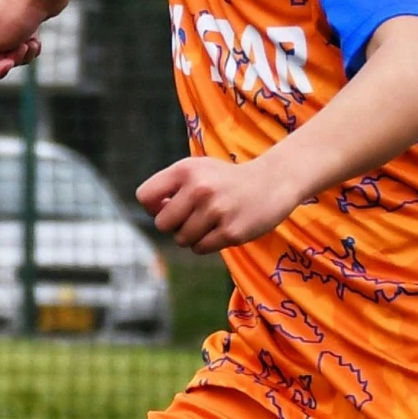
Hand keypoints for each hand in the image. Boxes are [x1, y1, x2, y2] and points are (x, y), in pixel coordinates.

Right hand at [0, 0, 54, 79]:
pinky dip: (31, 47)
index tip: (9, 64)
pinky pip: (23, 48)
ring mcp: (2, 26)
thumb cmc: (16, 15)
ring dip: (24, 55)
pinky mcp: (20, 25)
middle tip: (22, 48)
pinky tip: (36, 37)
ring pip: (11, 57)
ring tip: (30, 42)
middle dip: (12, 60)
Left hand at [137, 155, 298, 252]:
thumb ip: (172, 187)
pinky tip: (221, 230)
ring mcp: (215, 211)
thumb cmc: (227, 180)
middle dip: (174, 226)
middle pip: (162, 224)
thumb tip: (154, 214)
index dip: (153, 207)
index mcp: (186, 170)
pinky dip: (206, 244)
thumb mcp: (198, 170)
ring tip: (210, 222)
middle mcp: (199, 188)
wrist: (272, 183)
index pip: (144, 197)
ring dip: (192, 236)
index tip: (169, 206)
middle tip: (192, 217)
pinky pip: (200, 248)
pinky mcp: (230, 232)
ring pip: (181, 239)